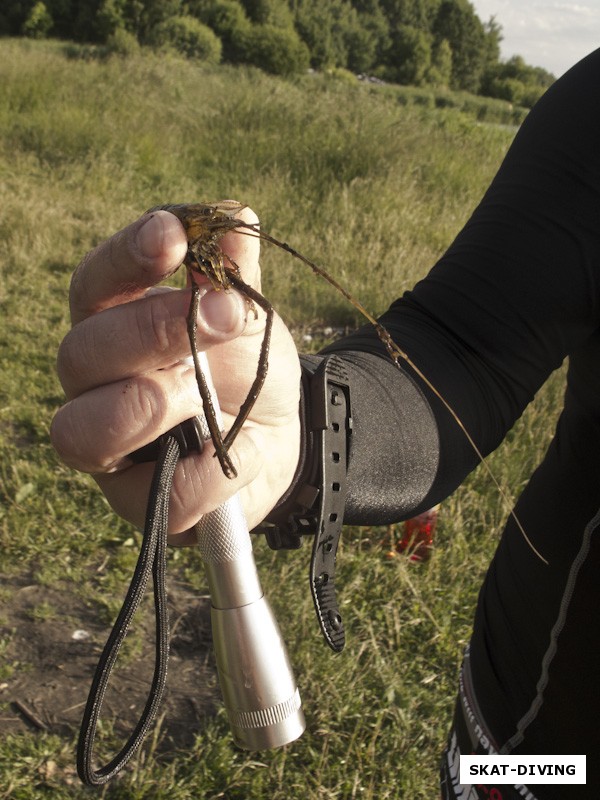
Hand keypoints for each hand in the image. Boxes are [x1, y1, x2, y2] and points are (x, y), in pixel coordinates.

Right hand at [50, 206, 301, 544]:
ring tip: (209, 394)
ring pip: (85, 434)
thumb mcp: (247, 316)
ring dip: (154, 405)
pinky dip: (210, 471)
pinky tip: (247, 447)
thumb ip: (235, 274)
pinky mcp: (137, 502)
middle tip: (223, 316)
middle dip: (152, 331)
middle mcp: (94, 385)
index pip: (93, 286)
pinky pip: (156, 495)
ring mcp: (108, 449)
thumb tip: (237, 216)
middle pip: (80, 355)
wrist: (280, 434)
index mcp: (112, 326)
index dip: (125, 257)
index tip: (171, 235)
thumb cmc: (247, 366)